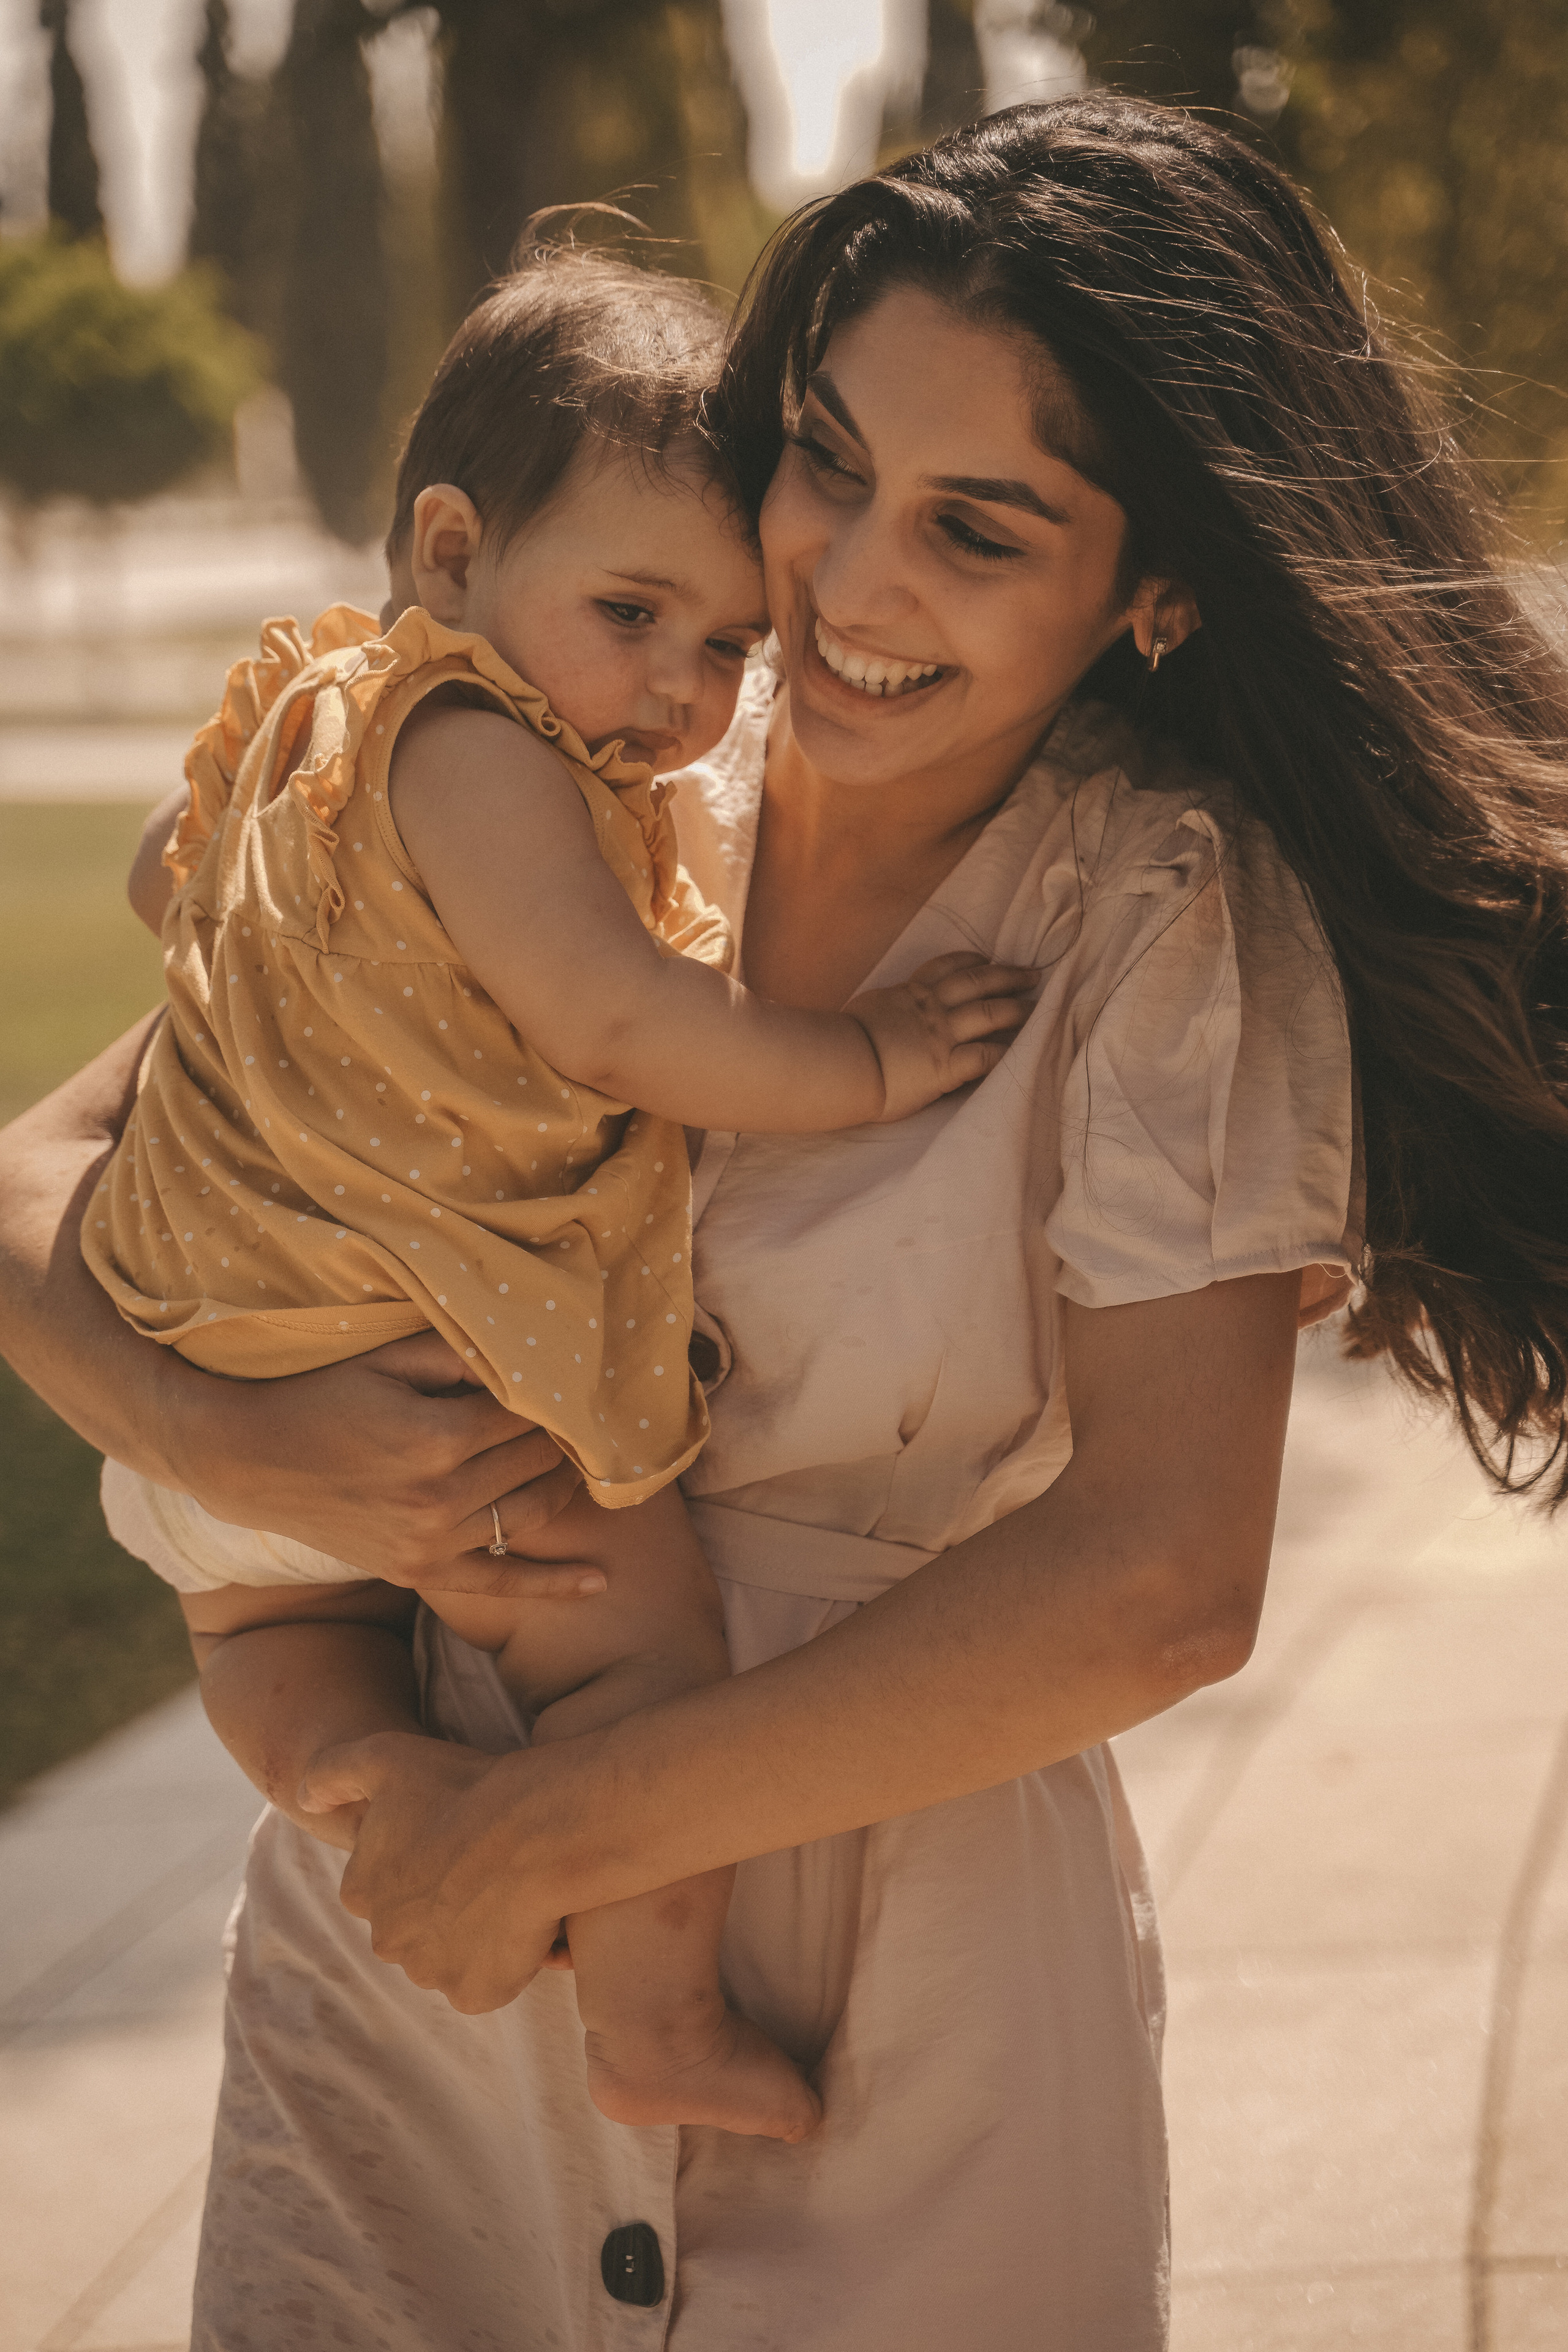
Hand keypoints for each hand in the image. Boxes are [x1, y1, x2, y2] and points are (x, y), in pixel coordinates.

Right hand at [179, 1332, 594, 1597]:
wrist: (247, 1460)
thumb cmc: (320, 1395)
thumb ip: (458, 1354)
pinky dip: (554, 1584)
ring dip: (566, 1488)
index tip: (576, 1382)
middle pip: (537, 1462)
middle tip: (588, 1418)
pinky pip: (500, 1583)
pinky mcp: (418, 1571)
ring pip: (531, 1513)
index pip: (528, 1415)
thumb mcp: (386, 1357)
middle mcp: (440, 1496)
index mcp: (436, 1437)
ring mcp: (430, 1542)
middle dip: (566, 1438)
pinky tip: (599, 1581)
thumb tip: (527, 1357)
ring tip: (585, 1464)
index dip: (555, 1397)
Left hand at [300, 1731, 568, 2010]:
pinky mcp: (474, 1995)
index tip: (455, 1838)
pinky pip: (485, 1983)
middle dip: (443, 1905)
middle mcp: (386, 1941)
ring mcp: (430, 1974)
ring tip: (507, 1892)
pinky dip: (501, 1964)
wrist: (538, 1830)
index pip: (387, 1884)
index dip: (425, 1859)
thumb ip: (328, 1773)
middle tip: (485, 1866)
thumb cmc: (464, 1788)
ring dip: (472, 1935)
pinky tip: (521, 1925)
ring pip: (449, 1956)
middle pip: (415, 1926)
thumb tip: (303, 1800)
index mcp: (360, 1891)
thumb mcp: (384, 1754)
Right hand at [848, 952, 1034, 1120]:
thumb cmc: (843, 1038)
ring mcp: (942, 1035)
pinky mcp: (946, 1066)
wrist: (842, 1063)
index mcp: (911, 993)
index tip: (987, 958)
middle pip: (978, 983)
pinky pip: (985, 1056)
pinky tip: (1021, 1053)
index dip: (971, 960)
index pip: (947, 967)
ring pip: (990, 1013)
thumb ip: (885, 1007)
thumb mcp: (866, 1008)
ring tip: (1037, 1009)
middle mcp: (932, 1008)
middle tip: (1033, 974)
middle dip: (1008, 976)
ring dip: (1017, 1009)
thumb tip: (883, 1010)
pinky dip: (1005, 1053)